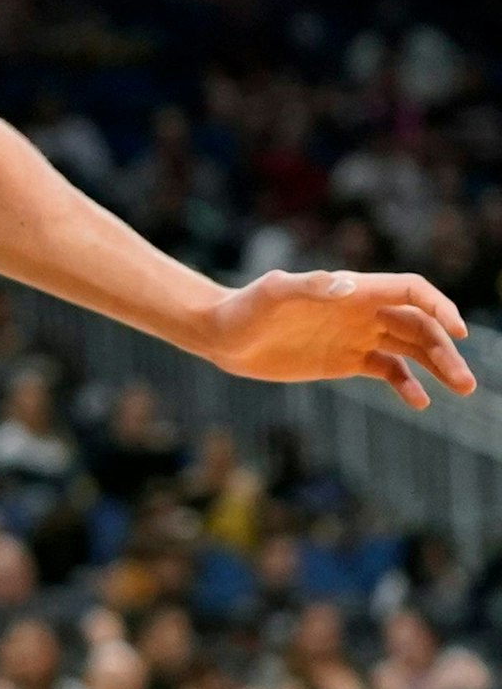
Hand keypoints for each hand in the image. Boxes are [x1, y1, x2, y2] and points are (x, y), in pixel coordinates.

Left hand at [205, 269, 474, 408]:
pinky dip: (408, 384)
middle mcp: (361, 311)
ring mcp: (356, 336)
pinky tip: (419, 401)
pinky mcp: (346, 360)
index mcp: (353, 290)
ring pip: (411, 349)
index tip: (456, 331)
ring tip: (462, 389)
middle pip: (419, 324)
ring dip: (439, 366)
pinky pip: (388, 370)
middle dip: (446, 348)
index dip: (437, 306)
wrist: (223, 335)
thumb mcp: (273, 293)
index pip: (410, 290)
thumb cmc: (245, 307)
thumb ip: (308, 286)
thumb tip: (346, 287)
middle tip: (465, 382)